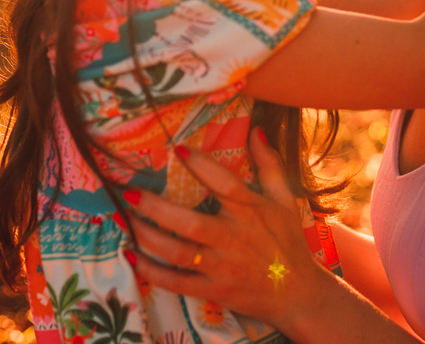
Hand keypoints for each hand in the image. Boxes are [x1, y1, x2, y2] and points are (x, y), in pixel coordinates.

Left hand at [124, 130, 334, 336]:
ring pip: (178, 253)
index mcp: (251, 211)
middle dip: (157, 208)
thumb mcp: (285, 200)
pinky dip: (152, 272)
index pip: (225, 184)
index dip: (202, 166)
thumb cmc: (288, 242)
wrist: (298, 294)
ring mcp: (222, 267)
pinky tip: (131, 256)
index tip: (178, 149)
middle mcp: (234, 238)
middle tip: (131, 193)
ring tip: (125, 220)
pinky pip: (177, 283)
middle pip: (190, 223)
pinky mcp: (214, 291)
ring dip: (148, 237)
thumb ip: (271, 165)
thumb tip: (257, 130)